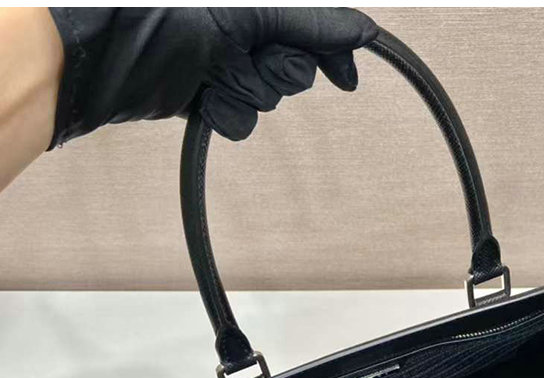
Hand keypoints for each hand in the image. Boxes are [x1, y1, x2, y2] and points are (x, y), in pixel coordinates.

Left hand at [47, 7, 377, 146]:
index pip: (312, 22)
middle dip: (278, 70)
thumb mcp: (247, 10)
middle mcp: (239, 22)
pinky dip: (227, 113)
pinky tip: (205, 99)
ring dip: (247, 91)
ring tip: (216, 74)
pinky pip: (240, 117)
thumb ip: (309, 21)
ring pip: (268, 95)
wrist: (100, 56)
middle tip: (254, 58)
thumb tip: (360, 29)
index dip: (332, 50)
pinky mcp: (205, 90)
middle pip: (294, 64)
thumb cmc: (154, 13)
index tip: (345, 78)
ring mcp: (221, 57)